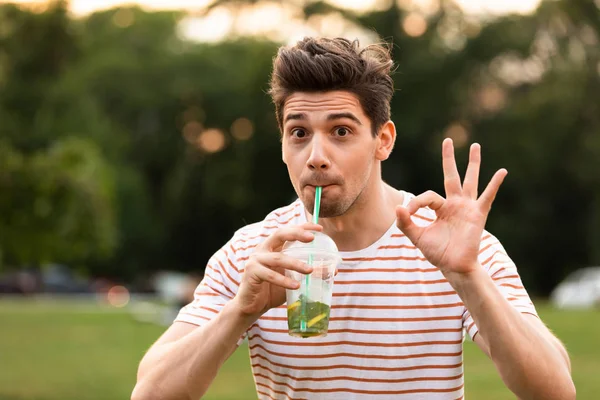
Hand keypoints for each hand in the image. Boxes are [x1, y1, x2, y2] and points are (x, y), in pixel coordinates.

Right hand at [233, 223, 321, 318]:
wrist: (252, 307)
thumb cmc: (273, 291)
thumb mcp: (292, 279)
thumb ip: (307, 272)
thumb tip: (332, 271)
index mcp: (272, 247)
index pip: (288, 231)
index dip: (303, 227)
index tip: (319, 228)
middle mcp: (263, 249)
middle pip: (279, 234)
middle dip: (296, 234)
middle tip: (312, 238)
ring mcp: (255, 260)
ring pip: (278, 258)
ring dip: (295, 263)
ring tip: (310, 270)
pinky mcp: (251, 273)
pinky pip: (270, 275)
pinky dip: (284, 280)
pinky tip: (296, 286)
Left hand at [395, 138, 506, 276]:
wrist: (454, 266)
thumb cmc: (438, 252)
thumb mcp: (417, 237)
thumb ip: (405, 223)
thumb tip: (397, 207)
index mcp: (440, 208)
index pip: (426, 196)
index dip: (414, 204)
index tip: (405, 214)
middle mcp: (454, 204)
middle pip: (451, 176)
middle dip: (448, 159)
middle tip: (447, 140)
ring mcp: (467, 207)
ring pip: (470, 180)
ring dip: (473, 163)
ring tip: (476, 146)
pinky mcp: (478, 214)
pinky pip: (487, 197)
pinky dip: (495, 184)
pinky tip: (501, 172)